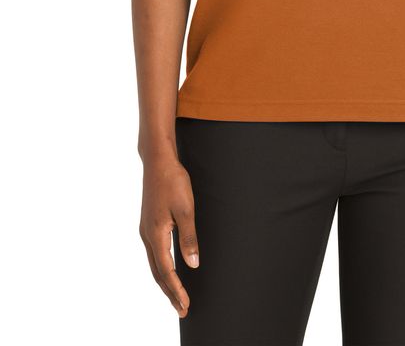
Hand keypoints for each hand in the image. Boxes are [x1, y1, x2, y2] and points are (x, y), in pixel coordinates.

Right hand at [139, 154, 199, 316]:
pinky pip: (154, 253)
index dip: (176, 290)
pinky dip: (161, 267)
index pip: (166, 271)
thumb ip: (188, 238)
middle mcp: (147, 235)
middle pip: (157, 272)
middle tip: (182, 309)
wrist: (158, 161)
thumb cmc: (173, 181)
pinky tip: (169, 269)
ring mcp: (146, 229)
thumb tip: (192, 265)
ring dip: (165, 282)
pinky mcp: (149, 223)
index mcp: (156, 234)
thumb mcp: (186, 209)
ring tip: (176, 295)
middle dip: (170, 292)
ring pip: (155, 264)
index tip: (185, 305)